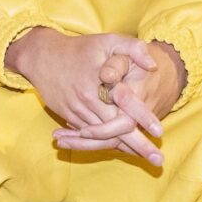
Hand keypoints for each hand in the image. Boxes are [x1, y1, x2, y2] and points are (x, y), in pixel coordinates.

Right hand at [6, 28, 169, 165]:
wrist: (42, 57)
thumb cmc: (79, 48)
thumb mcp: (108, 40)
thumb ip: (133, 48)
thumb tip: (152, 65)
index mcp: (101, 83)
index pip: (127, 106)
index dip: (144, 118)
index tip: (159, 133)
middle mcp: (90, 101)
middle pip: (117, 129)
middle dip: (139, 146)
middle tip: (159, 161)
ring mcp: (78, 111)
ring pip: (103, 137)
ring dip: (125, 149)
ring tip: (145, 161)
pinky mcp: (70, 117)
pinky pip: (89, 136)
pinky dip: (106, 144)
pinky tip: (122, 151)